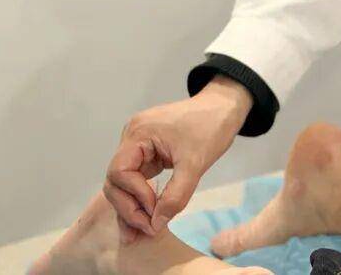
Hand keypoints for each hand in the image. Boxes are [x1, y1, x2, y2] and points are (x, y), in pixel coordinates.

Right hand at [104, 75, 251, 241]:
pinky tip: (145, 219)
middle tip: (147, 230)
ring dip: (132, 207)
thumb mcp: (196, 163)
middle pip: (116, 180)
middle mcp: (132, 137)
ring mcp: (138, 145)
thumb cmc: (212, 127)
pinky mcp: (148, 153)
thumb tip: (155, 225)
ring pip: (124, 183)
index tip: (154, 212)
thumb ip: (176, 196)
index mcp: (139, 133)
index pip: (119, 172)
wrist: (224, 107)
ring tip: (141, 233)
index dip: (134, 197)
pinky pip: (137, 179)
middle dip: (129, 207)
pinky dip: (141, 198)